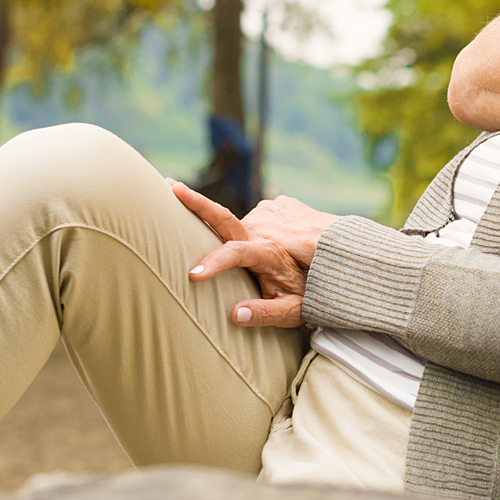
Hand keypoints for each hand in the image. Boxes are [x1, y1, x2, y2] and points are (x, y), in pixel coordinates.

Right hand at [171, 182, 333, 327]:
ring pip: (226, 219)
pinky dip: (220, 218)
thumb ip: (267, 313)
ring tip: (172, 196)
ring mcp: (264, 218)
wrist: (331, 265)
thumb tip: (236, 314)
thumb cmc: (308, 293)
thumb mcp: (294, 310)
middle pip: (223, 215)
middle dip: (195, 201)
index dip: (214, 263)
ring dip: (201, 211)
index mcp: (269, 252)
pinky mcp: (267, 211)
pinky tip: (206, 221)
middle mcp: (263, 230)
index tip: (192, 275)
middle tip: (168, 185)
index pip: (236, 253)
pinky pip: (240, 217)